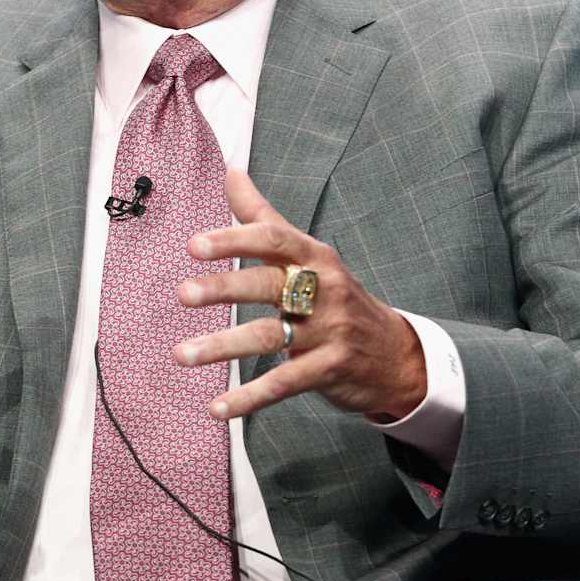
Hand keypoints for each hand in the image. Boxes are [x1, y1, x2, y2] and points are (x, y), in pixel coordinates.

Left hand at [174, 169, 426, 421]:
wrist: (397, 353)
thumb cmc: (340, 297)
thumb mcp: (309, 253)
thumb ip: (263, 217)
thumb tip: (231, 172)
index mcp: (314, 256)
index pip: (274, 239)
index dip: (234, 239)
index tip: (195, 244)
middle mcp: (323, 290)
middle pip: (269, 284)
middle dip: (225, 288)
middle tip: (184, 294)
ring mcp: (328, 331)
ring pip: (269, 336)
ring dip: (223, 347)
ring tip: (182, 355)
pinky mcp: (330, 370)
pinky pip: (283, 383)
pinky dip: (249, 398)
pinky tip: (217, 408)